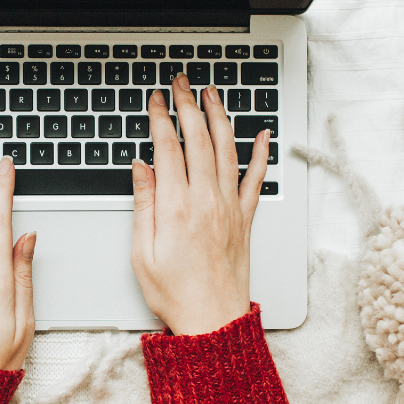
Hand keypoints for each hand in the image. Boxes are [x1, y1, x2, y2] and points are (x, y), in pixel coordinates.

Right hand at [130, 75, 269, 335]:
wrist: (212, 320)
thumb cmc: (174, 293)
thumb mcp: (141, 252)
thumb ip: (142, 204)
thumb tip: (141, 168)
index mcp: (176, 207)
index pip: (168, 147)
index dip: (161, 117)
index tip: (156, 99)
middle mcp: (206, 201)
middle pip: (199, 139)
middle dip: (189, 105)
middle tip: (181, 83)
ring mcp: (229, 207)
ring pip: (227, 149)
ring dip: (220, 117)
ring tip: (212, 94)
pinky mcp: (245, 218)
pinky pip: (256, 178)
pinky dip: (261, 153)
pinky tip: (262, 134)